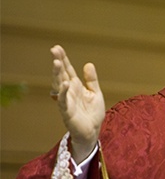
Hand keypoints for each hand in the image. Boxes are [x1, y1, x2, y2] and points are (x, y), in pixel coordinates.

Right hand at [51, 45, 104, 163]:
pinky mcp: (67, 111)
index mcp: (76, 86)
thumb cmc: (93, 113)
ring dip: (57, 74)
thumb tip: (88, 64)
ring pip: (59, 85)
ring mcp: (67, 100)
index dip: (63, 59)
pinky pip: (63, 100)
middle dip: (58, 62)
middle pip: (61, 74)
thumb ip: (92, 80)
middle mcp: (69, 91)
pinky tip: (65, 83)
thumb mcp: (95, 93)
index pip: (68, 70)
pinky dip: (63, 92)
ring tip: (56, 62)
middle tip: (54, 49)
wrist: (93, 131)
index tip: (57, 48)